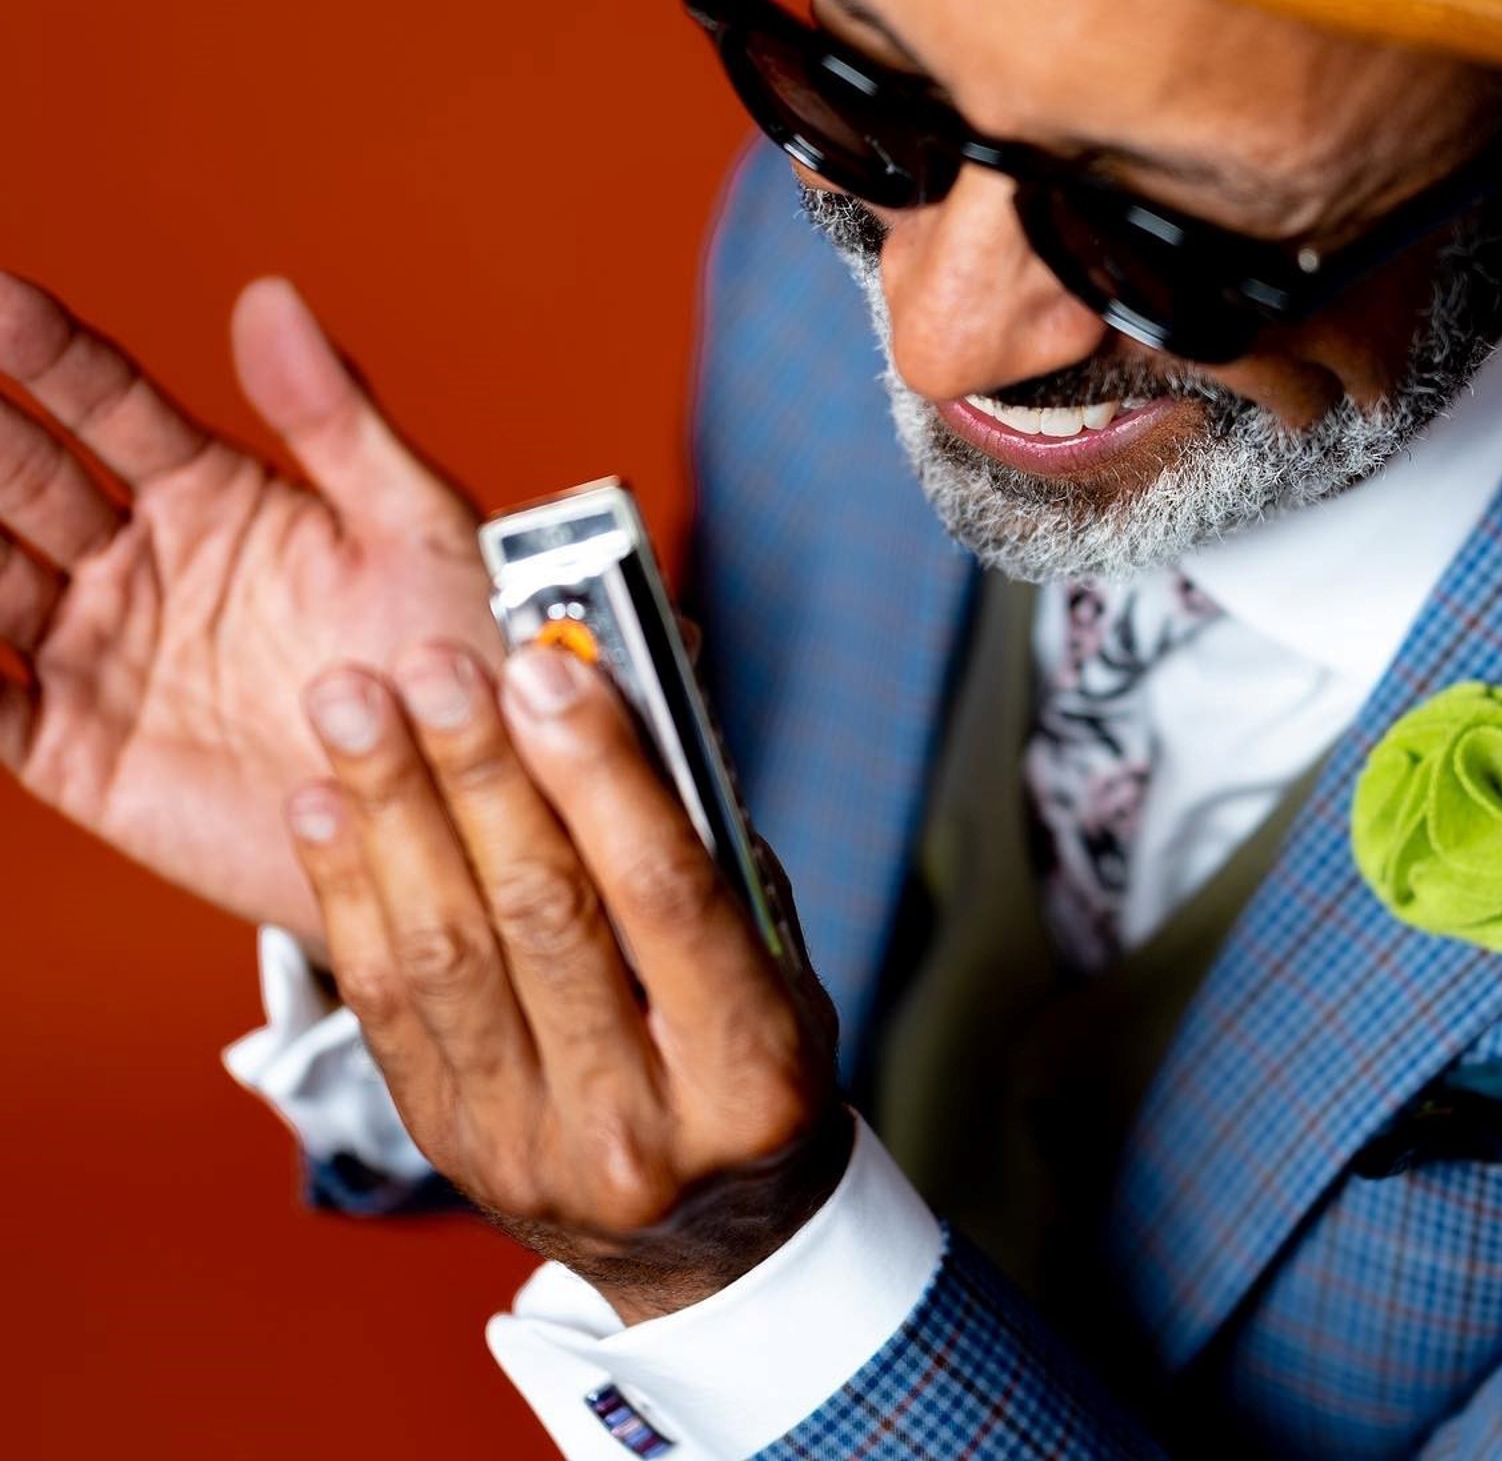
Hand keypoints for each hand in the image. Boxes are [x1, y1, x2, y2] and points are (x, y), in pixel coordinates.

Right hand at [0, 273, 497, 940]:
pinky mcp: (78, 751)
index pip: (104, 402)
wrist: (461, 813)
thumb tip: (270, 298)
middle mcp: (140, 565)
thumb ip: (336, 422)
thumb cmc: (456, 663)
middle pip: (20, 476)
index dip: (44, 348)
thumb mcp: (415, 532)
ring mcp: (99, 654)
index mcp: (214, 497)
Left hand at [286, 638, 846, 1320]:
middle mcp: (636, 1123)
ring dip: (390, 812)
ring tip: (353, 705)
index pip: (668, 896)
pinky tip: (324, 803)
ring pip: (443, 954)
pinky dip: (347, 892)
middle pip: (541, 915)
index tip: (550, 671)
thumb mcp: (776, 963)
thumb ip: (705, 844)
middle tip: (436, 664)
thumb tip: (615, 703)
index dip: (603, 774)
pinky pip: (382, 1005)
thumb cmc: (751, 1068)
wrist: (709, 1239)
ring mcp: (527, 1146)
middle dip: (479, 772)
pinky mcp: (446, 1143)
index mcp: (747, 1069)